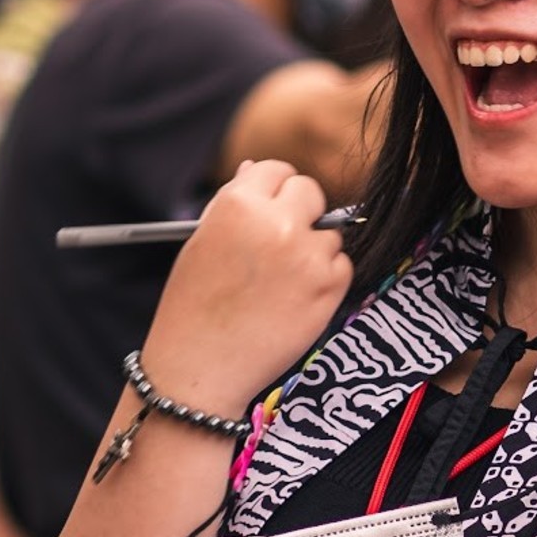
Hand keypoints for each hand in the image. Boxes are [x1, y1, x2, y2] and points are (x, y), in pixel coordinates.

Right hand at [138, 160, 352, 416]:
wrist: (202, 367)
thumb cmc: (194, 305)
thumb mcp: (201, 242)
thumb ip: (233, 202)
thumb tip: (255, 169)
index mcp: (238, 203)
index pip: (277, 170)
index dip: (274, 189)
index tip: (272, 208)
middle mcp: (276, 222)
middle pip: (310, 191)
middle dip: (299, 212)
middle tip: (281, 241)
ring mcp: (307, 255)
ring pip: (329, 232)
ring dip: (313, 250)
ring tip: (279, 282)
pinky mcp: (329, 286)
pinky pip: (342, 265)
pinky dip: (326, 278)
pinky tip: (294, 298)